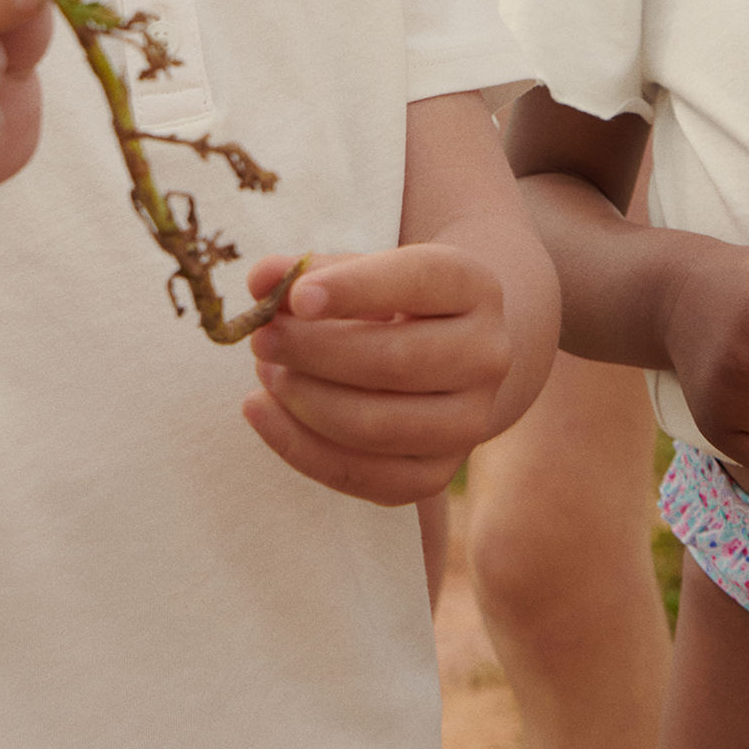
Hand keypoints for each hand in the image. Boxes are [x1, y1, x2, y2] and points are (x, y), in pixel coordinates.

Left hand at [239, 246, 514, 503]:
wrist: (445, 355)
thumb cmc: (390, 302)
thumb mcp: (359, 271)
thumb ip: (309, 271)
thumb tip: (262, 280)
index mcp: (474, 286)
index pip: (418, 280)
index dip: (355, 288)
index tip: (296, 296)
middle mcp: (487, 355)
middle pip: (395, 361)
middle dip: (314, 352)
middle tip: (261, 339)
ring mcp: (470, 422)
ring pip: (376, 425)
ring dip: (304, 401)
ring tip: (266, 373)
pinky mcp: (439, 474)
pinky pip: (366, 477)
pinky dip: (301, 448)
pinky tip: (262, 412)